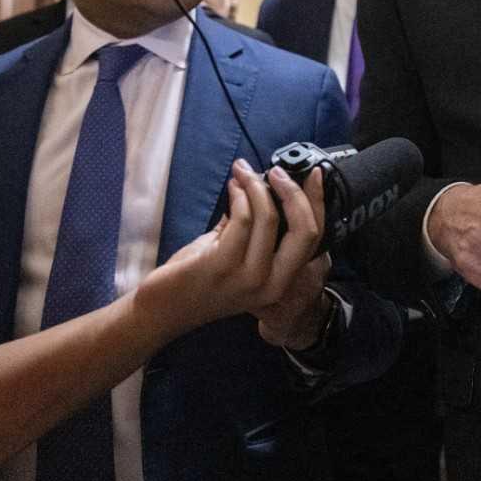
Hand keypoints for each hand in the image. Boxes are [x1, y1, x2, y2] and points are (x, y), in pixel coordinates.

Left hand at [135, 160, 318, 336]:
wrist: (163, 309)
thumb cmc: (200, 281)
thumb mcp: (239, 257)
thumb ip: (258, 230)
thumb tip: (267, 187)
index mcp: (281, 281)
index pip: (314, 237)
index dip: (316, 201)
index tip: (315, 174)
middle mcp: (271, 285)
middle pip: (303, 229)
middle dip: (293, 192)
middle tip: (276, 171)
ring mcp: (248, 278)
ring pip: (268, 217)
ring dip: (255, 185)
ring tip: (243, 172)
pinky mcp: (221, 266)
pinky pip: (241, 219)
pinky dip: (238, 196)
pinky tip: (231, 188)